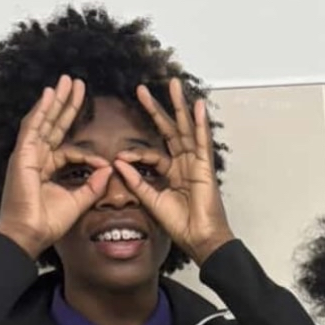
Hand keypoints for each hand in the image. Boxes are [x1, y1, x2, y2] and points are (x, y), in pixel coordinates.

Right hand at [0, 77, 112, 258]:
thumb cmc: (49, 222)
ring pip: (44, 120)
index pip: (68, 149)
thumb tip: (108, 169)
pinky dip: (42, 110)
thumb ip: (93, 185)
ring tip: (66, 81)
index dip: (88, 152)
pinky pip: (34, 127)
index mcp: (48, 167)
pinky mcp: (23, 154)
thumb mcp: (78, 201)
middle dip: (66, 105)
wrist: (30, 232)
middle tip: (77, 84)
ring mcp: (28, 153)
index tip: (105, 161)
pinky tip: (50, 94)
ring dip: (56, 100)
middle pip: (54, 125)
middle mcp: (37, 157)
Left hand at [113, 77, 233, 266]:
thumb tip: (119, 162)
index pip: (152, 154)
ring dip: (180, 106)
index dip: (135, 153)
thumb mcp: (152, 201)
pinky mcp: (205, 167)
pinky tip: (198, 106)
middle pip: (170, 131)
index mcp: (172, 174)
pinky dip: (200, 123)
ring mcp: (196, 164)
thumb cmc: (181, 225)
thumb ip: (136, 181)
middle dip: (156, 109)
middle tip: (142, 90)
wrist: (199, 239)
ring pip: (186, 129)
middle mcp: (184, 165)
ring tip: (174, 85)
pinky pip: (202, 141)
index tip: (120, 156)